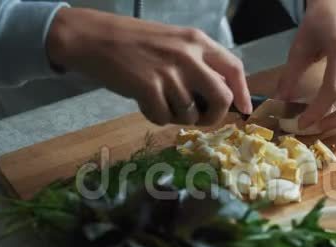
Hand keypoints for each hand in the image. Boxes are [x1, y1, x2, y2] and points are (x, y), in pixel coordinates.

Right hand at [47, 8, 251, 125]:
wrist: (92, 38)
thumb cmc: (133, 41)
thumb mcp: (174, 42)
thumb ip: (198, 63)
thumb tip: (220, 94)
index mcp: (197, 41)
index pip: (234, 68)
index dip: (243, 93)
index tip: (243, 109)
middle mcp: (188, 55)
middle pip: (221, 98)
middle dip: (214, 116)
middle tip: (201, 119)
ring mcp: (169, 72)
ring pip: (190, 113)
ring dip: (177, 117)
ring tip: (161, 102)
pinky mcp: (149, 88)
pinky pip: (164, 118)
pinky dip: (156, 117)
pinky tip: (145, 103)